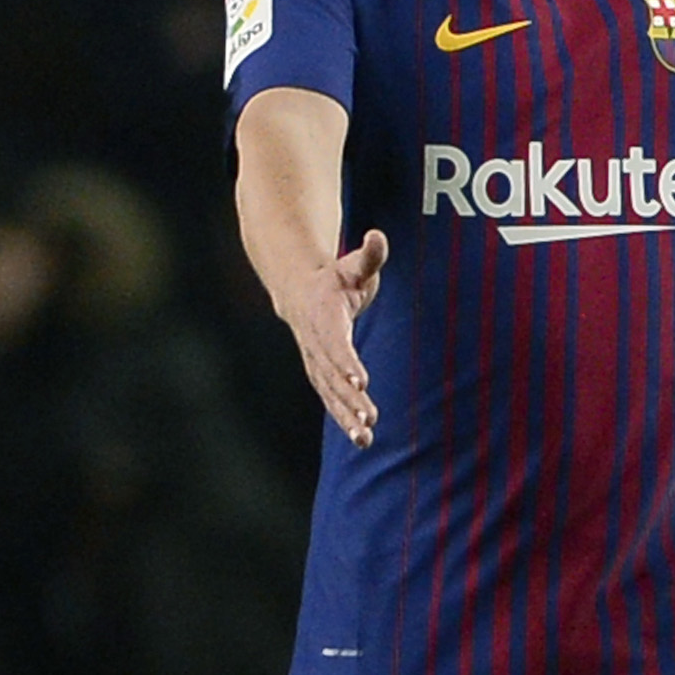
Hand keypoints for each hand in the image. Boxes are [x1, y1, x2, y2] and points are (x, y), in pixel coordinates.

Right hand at [276, 232, 388, 444]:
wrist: (298, 290)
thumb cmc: (334, 277)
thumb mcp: (352, 264)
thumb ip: (369, 255)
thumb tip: (377, 236)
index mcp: (323, 315)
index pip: (336, 343)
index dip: (347, 363)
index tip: (361, 383)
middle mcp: (315, 343)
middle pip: (332, 375)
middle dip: (348, 399)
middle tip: (368, 419)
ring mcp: (315, 360)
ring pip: (329, 392)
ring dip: (346, 416)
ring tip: (364, 437)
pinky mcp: (320, 373)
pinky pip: (331, 398)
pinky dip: (344, 418)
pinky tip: (362, 438)